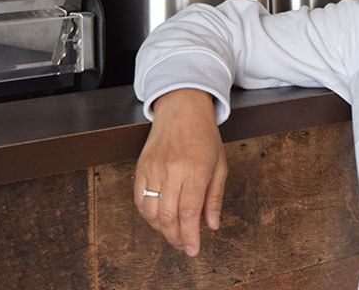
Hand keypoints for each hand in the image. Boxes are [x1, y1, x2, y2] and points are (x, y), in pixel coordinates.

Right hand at [134, 88, 227, 256]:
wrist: (182, 110)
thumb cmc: (204, 136)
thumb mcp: (220, 165)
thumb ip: (214, 197)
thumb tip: (211, 225)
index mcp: (195, 169)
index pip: (189, 212)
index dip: (190, 236)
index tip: (193, 249)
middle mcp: (172, 170)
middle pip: (168, 216)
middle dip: (176, 237)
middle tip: (184, 245)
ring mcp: (153, 168)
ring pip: (150, 211)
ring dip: (161, 228)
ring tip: (174, 233)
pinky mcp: (141, 167)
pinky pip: (139, 199)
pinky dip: (148, 215)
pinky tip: (160, 218)